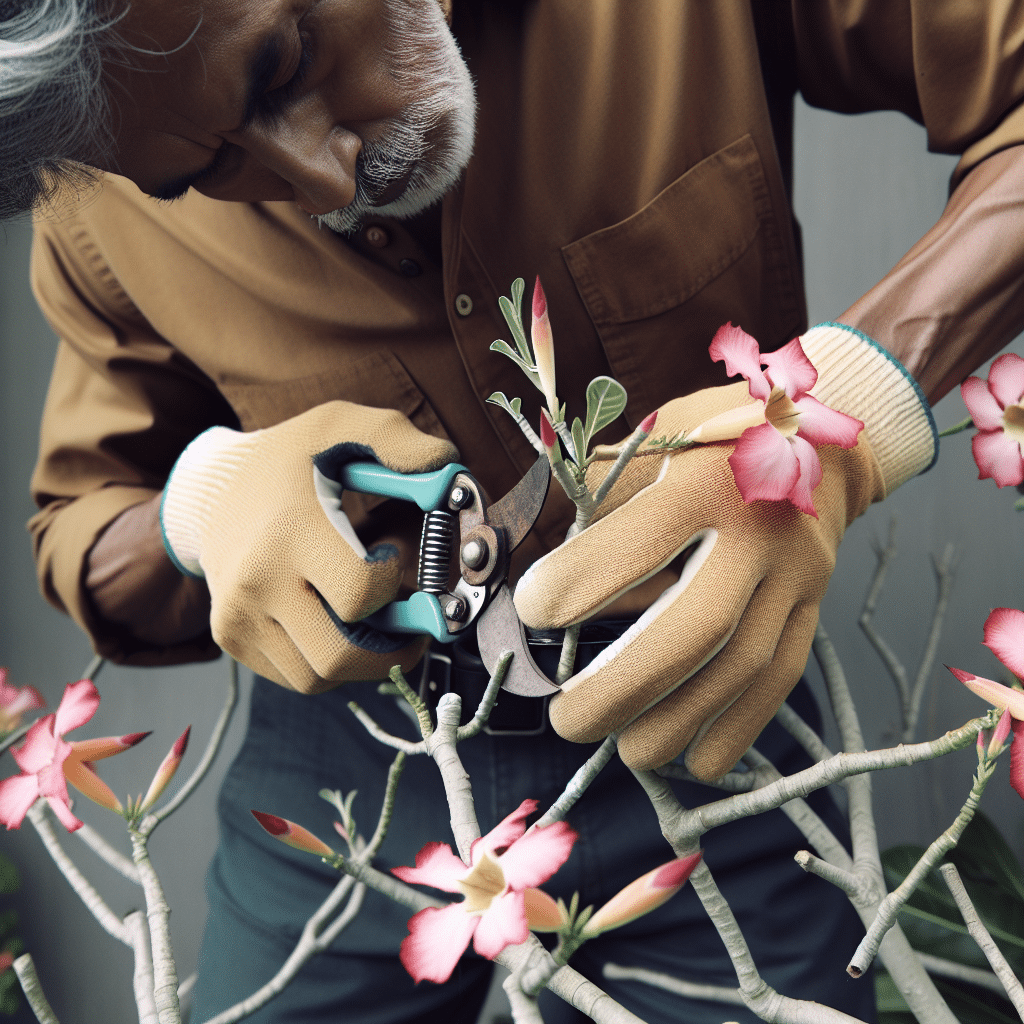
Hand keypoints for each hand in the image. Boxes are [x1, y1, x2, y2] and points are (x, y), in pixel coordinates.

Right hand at [161, 402, 457, 691]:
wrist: (210, 489)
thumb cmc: (289, 461)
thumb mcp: (342, 427)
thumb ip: (400, 442)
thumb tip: (449, 470)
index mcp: (291, 532)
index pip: (361, 595)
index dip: (393, 584)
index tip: (391, 557)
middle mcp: (258, 582)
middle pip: (341, 655)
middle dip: (391, 646)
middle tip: (411, 623)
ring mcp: (239, 616)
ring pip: (318, 677)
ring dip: (360, 659)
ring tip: (373, 622)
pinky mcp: (231, 637)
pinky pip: (294, 676)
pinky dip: (326, 662)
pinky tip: (335, 624)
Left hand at [515, 324, 934, 777]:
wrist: (825, 447)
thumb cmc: (719, 442)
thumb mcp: (658, 439)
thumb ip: (601, 490)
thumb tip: (540, 548)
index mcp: (708, 480)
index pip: (642, 539)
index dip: (581, 582)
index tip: (532, 612)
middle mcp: (760, 531)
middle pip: (697, 625)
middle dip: (626, 685)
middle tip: (569, 720)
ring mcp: (796, 576)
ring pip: (742, 666)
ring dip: (678, 721)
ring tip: (628, 750)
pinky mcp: (814, 609)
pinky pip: (780, 679)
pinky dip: (738, 727)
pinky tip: (697, 759)